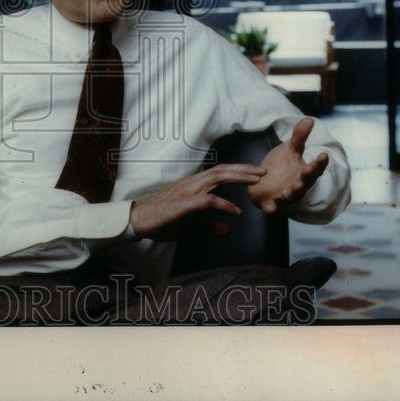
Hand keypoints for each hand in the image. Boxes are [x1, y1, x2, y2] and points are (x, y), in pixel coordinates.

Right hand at [128, 163, 265, 239]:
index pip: (219, 173)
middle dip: (244, 169)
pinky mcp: (184, 203)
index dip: (238, 171)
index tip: (254, 174)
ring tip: (255, 181)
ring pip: (217, 177)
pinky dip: (224, 205)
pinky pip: (208, 201)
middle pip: (222, 170)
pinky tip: (236, 212)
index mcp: (193, 185)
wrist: (137, 219)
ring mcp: (187, 191)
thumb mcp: (188, 225)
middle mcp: (192, 183)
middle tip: (263, 172)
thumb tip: (229, 231)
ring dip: (238, 177)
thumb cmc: (159, 220)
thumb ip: (208, 226)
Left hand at [248, 117, 328, 213]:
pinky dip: (271, 208)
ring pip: (291, 196)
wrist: (262, 181)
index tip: (323, 154)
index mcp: (304, 172)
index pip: (315, 168)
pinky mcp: (271, 202)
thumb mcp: (289, 149)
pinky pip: (272, 207)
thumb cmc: (281, 166)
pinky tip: (271, 207)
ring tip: (293, 187)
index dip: (319, 162)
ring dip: (292, 192)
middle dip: (307, 177)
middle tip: (308, 169)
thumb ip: (299, 137)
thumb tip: (309, 119)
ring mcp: (285, 195)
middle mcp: (298, 185)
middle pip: (305, 182)